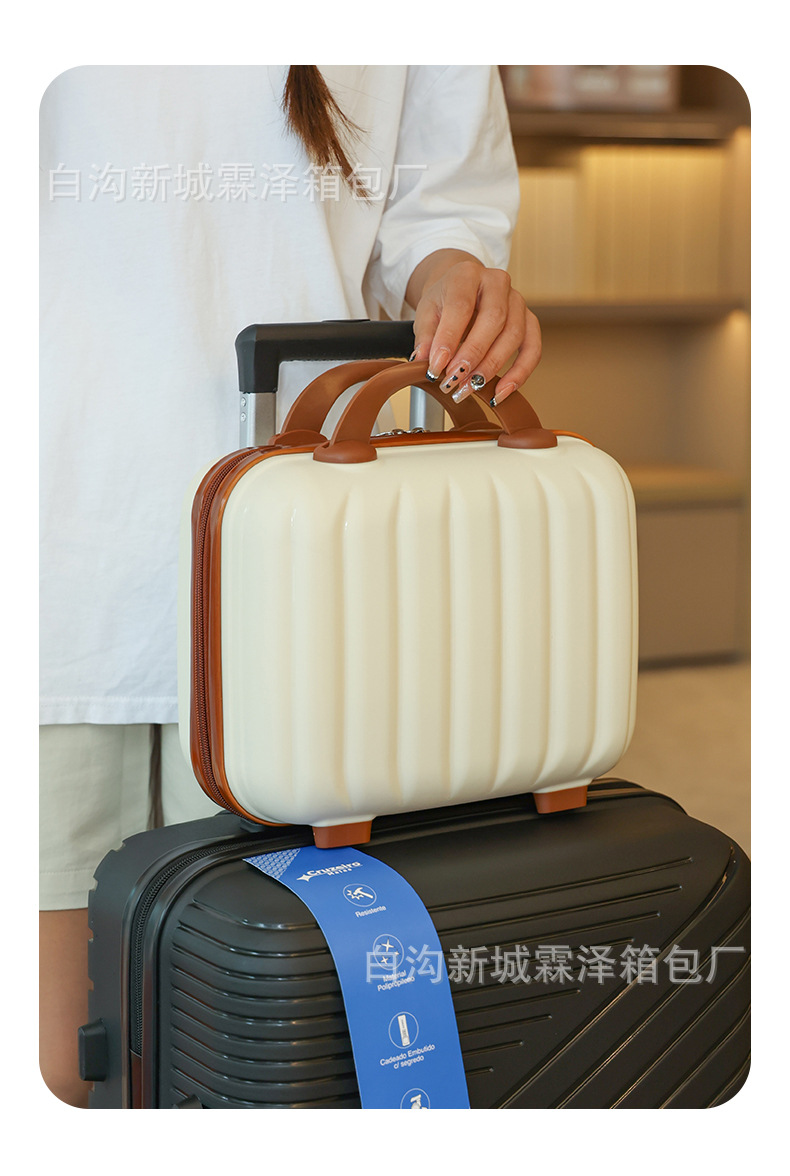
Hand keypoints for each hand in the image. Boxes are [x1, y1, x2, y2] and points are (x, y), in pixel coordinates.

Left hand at [405, 250, 541, 404]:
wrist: (463, 289)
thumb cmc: (445, 301)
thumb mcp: (427, 313)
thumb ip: (426, 336)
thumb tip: (424, 362)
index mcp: (467, 275)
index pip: (461, 306)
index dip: (449, 339)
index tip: (436, 368)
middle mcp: (497, 282)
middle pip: (494, 320)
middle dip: (473, 355)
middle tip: (454, 381)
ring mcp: (517, 301)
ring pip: (514, 335)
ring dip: (492, 367)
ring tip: (470, 389)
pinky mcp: (529, 320)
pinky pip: (532, 349)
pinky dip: (519, 374)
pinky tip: (500, 392)